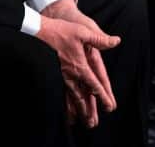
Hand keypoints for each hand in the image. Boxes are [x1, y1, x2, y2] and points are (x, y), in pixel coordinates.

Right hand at [37, 0, 118, 127]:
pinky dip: (65, 104)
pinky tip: (66, 111)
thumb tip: (116, 41)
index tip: (109, 106)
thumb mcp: (82, 32)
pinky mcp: (55, 74)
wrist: (38, 32)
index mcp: (80, 66)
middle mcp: (71, 75)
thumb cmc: (60, 31)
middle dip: (89, 110)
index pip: (94, 85)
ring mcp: (62, 76)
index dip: (103, 96)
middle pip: (82, 97)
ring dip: (78, 110)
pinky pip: (62, 93)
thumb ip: (100, 40)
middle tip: (94, 123)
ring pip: (72, 97)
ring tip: (81, 121)